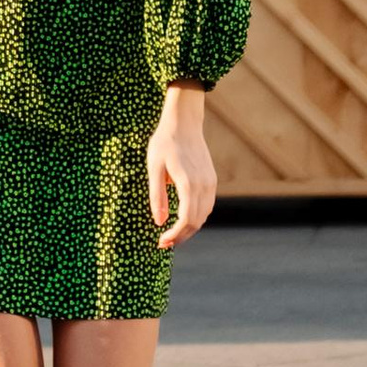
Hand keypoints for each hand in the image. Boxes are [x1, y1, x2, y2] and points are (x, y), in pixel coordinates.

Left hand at [147, 87, 214, 250]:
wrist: (184, 123)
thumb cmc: (165, 143)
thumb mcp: (154, 168)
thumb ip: (157, 196)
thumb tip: (159, 222)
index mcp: (188, 183)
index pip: (186, 220)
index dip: (175, 235)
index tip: (161, 242)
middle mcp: (204, 186)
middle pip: (196, 222)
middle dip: (181, 236)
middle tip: (164, 243)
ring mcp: (210, 183)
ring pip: (204, 215)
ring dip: (190, 228)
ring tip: (173, 234)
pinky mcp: (211, 180)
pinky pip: (207, 205)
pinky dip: (197, 217)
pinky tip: (183, 218)